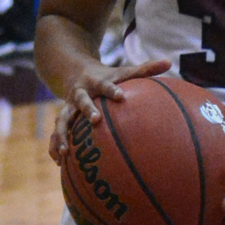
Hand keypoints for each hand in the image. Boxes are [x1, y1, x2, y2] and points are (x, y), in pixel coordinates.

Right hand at [49, 56, 171, 167]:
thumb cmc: (106, 76)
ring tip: (64, 152)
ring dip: (62, 135)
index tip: (120, 96)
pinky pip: (57, 132)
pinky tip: (58, 162)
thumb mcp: (123, 71)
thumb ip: (145, 69)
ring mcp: (69, 106)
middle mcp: (80, 94)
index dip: (112, 90)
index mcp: (96, 83)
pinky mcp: (63, 117)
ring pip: (62, 120)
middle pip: (81, 101)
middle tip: (96, 120)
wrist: (73, 70)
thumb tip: (169, 62)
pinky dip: (55, 145)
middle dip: (87, 110)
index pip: (106, 86)